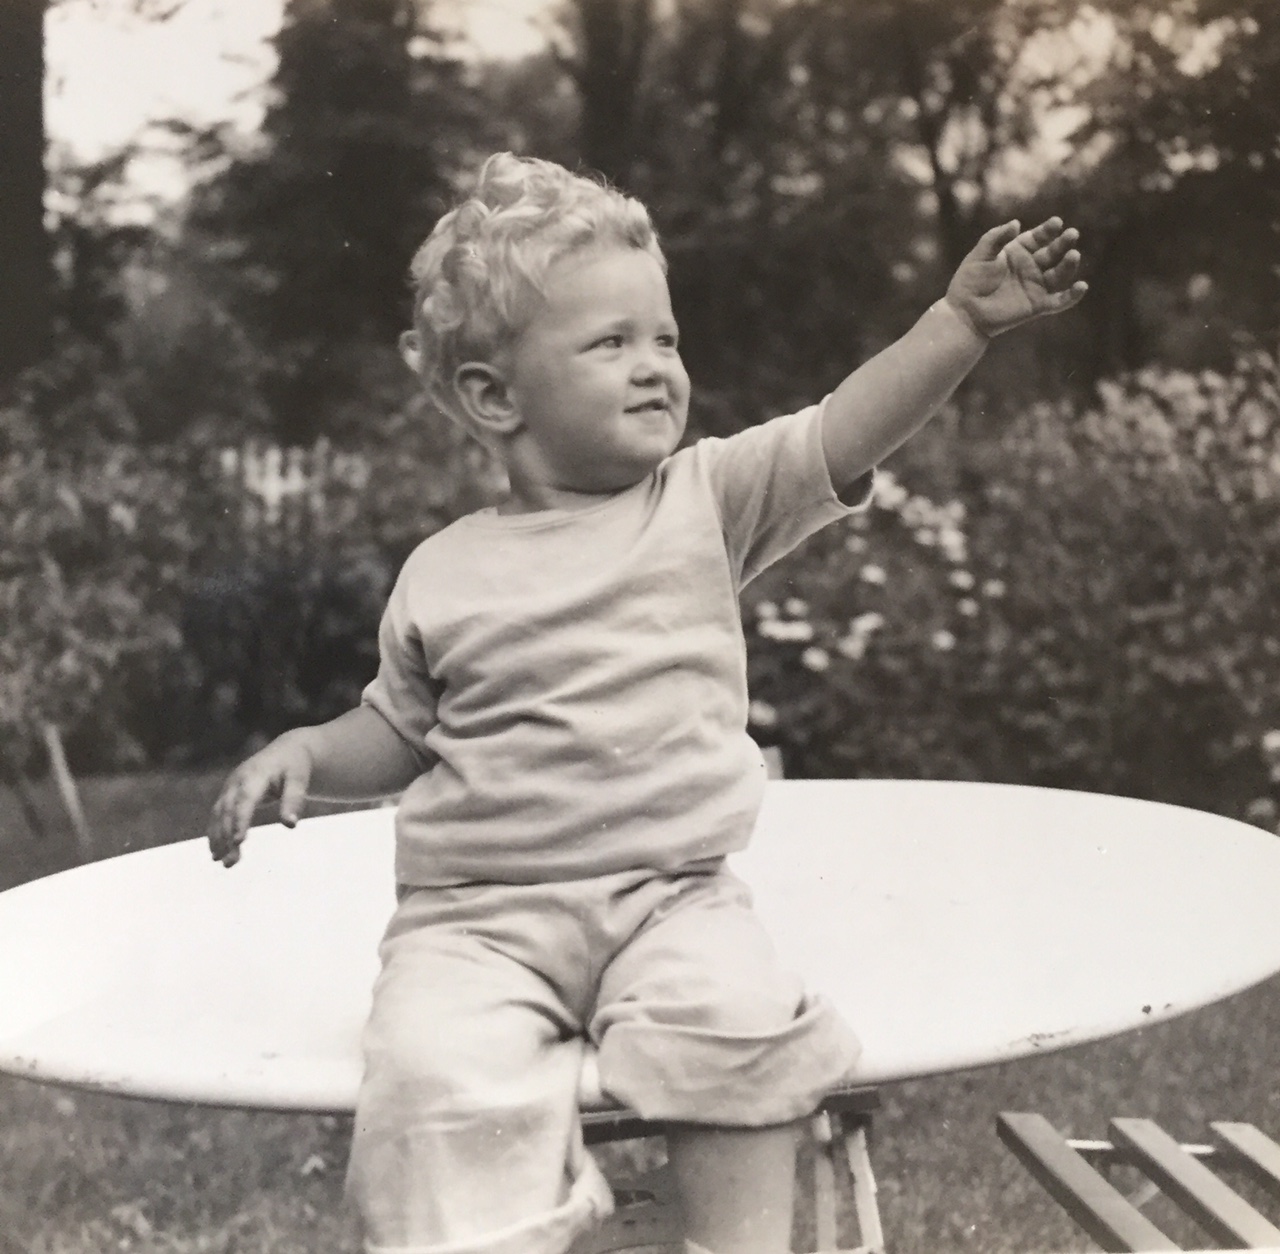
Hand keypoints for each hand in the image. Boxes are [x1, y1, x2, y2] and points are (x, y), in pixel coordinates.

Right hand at [206, 733, 312, 867]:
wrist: (287, 752)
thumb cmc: (295, 767)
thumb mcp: (299, 779)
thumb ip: (295, 800)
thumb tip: (290, 825)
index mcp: (254, 774)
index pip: (245, 800)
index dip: (241, 820)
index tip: (238, 842)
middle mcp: (237, 781)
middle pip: (229, 811)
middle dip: (227, 836)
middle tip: (231, 863)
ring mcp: (230, 788)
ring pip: (220, 816)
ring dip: (219, 840)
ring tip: (224, 863)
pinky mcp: (228, 795)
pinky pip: (218, 817)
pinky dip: (216, 834)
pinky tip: (218, 854)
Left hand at [945, 217, 1086, 338]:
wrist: (964, 312)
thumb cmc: (970, 281)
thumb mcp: (980, 254)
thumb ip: (996, 237)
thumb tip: (1016, 223)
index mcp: (1018, 251)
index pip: (1038, 237)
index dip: (1048, 230)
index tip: (1057, 223)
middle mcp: (1030, 267)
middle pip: (1052, 253)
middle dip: (1063, 244)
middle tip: (1072, 235)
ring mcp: (1035, 286)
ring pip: (1058, 274)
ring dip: (1068, 265)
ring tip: (1074, 256)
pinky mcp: (1037, 305)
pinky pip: (1059, 301)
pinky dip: (1072, 296)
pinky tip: (1082, 287)